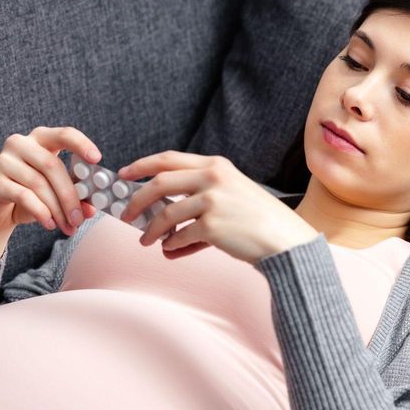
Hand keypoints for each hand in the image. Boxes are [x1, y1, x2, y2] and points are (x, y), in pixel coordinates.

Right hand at [0, 126, 101, 238]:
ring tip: (67, 226)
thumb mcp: (55, 194)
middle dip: (70, 195)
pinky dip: (41, 212)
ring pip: (39, 184)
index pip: (63, 134)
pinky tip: (49, 224)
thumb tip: (91, 209)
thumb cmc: (30, 196)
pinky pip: (23, 196)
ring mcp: (4, 161)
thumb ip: (74, 196)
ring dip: (57, 209)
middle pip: (52, 165)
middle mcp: (20, 144)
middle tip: (80, 218)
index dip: (81, 144)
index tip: (97, 159)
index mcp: (40, 139)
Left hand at [116, 150, 319, 264]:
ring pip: (165, 214)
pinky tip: (169, 250)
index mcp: (216, 165)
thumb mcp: (233, 191)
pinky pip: (179, 236)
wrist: (284, 240)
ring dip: (150, 230)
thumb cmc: (258, 219)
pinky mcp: (212, 226)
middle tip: (126, 213)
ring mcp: (212, 201)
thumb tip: (164, 212)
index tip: (125, 174)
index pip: (169, 159)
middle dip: (137, 199)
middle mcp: (213, 178)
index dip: (142, 165)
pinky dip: (171, 245)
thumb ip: (201, 193)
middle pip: (159, 182)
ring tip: (145, 241)